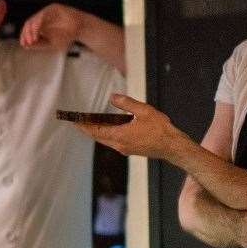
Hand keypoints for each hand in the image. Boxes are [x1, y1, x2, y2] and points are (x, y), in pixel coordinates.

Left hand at [20, 3, 87, 51]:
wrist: (80, 29)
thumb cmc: (66, 36)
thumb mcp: (50, 44)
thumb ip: (39, 44)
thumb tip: (26, 46)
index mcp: (40, 26)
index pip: (28, 29)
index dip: (24, 36)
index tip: (23, 44)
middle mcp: (42, 18)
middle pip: (29, 24)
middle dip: (26, 33)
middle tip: (28, 42)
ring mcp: (47, 13)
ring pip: (34, 19)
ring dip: (31, 29)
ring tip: (32, 39)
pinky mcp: (53, 8)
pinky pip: (43, 14)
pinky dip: (38, 22)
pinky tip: (37, 30)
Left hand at [70, 93, 185, 159]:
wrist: (172, 147)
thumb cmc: (160, 129)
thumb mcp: (144, 111)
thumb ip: (126, 103)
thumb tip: (113, 97)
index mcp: (119, 135)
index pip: (95, 130)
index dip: (83, 126)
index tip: (74, 121)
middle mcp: (119, 145)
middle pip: (97, 137)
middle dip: (87, 129)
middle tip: (78, 122)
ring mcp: (124, 149)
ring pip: (105, 140)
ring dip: (97, 133)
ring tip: (91, 124)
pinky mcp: (130, 150)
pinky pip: (113, 142)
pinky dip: (106, 135)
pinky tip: (109, 129)